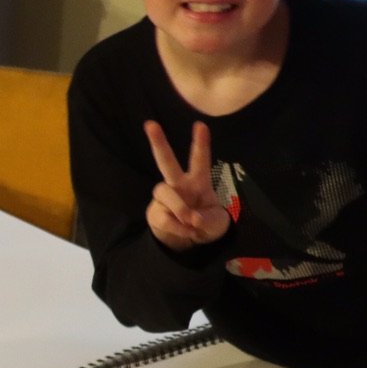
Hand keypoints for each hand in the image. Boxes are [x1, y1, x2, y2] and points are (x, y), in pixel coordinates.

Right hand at [143, 120, 230, 249]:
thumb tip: (191, 218)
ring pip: (164, 192)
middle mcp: (179, 185)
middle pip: (167, 162)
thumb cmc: (206, 223)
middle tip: (150, 124)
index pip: (199, 160)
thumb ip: (207, 219)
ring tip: (191, 222)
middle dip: (159, 143)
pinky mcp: (155, 213)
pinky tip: (187, 232)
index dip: (201, 143)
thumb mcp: (216, 222)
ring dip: (179, 207)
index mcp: (198, 182)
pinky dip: (177, 227)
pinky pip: (163, 217)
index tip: (200, 125)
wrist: (191, 243)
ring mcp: (165, 198)